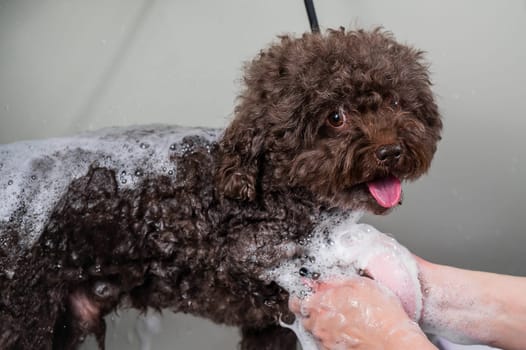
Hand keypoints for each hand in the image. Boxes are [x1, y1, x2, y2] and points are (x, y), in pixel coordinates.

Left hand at [289, 278, 435, 349]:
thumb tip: (316, 279)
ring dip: (325, 322)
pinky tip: (350, 330)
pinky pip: (327, 341)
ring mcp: (326, 341)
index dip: (302, 293)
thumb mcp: (357, 284)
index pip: (296, 299)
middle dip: (315, 308)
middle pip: (306, 315)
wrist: (394, 342)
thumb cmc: (380, 313)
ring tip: (346, 318)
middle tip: (333, 303)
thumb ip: (331, 280)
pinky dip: (334, 335)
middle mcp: (318, 325)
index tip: (311, 291)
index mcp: (319, 305)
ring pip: (317, 329)